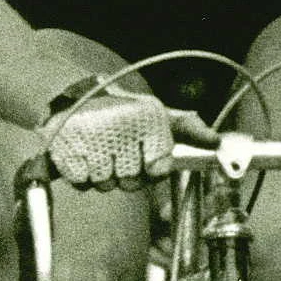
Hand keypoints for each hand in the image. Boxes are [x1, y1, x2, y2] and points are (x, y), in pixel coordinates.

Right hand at [44, 89, 179, 189]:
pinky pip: (82, 183)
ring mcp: (89, 140)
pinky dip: (82, 175)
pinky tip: (83, 155)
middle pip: (132, 182)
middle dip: (127, 174)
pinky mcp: (64, 149)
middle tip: (119, 153)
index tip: (149, 159)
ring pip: (106, 184)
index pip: (159, 168)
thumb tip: (216, 142)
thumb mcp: (157, 113)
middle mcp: (119, 128)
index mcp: (145, 118)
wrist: (71, 96)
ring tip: (100, 151)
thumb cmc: (122, 110)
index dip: (154, 169)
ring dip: (104, 175)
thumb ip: (188, 128)